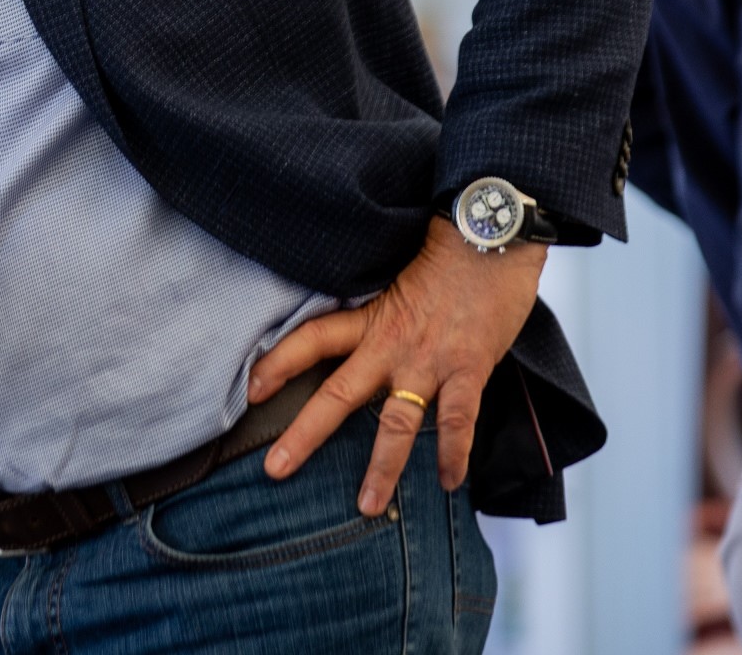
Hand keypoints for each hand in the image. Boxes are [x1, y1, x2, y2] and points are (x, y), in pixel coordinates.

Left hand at [246, 219, 545, 515]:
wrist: (492, 234)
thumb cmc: (447, 249)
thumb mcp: (396, 275)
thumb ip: (379, 309)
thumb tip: (360, 328)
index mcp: (370, 317)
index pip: (311, 339)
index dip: (277, 363)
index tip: (249, 390)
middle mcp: (391, 344)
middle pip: (336, 395)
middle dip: (304, 436)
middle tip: (274, 470)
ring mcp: (429, 361)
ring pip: (396, 425)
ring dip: (381, 469)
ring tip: (367, 507)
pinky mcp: (470, 370)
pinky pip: (458, 422)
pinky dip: (453, 455)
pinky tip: (448, 481)